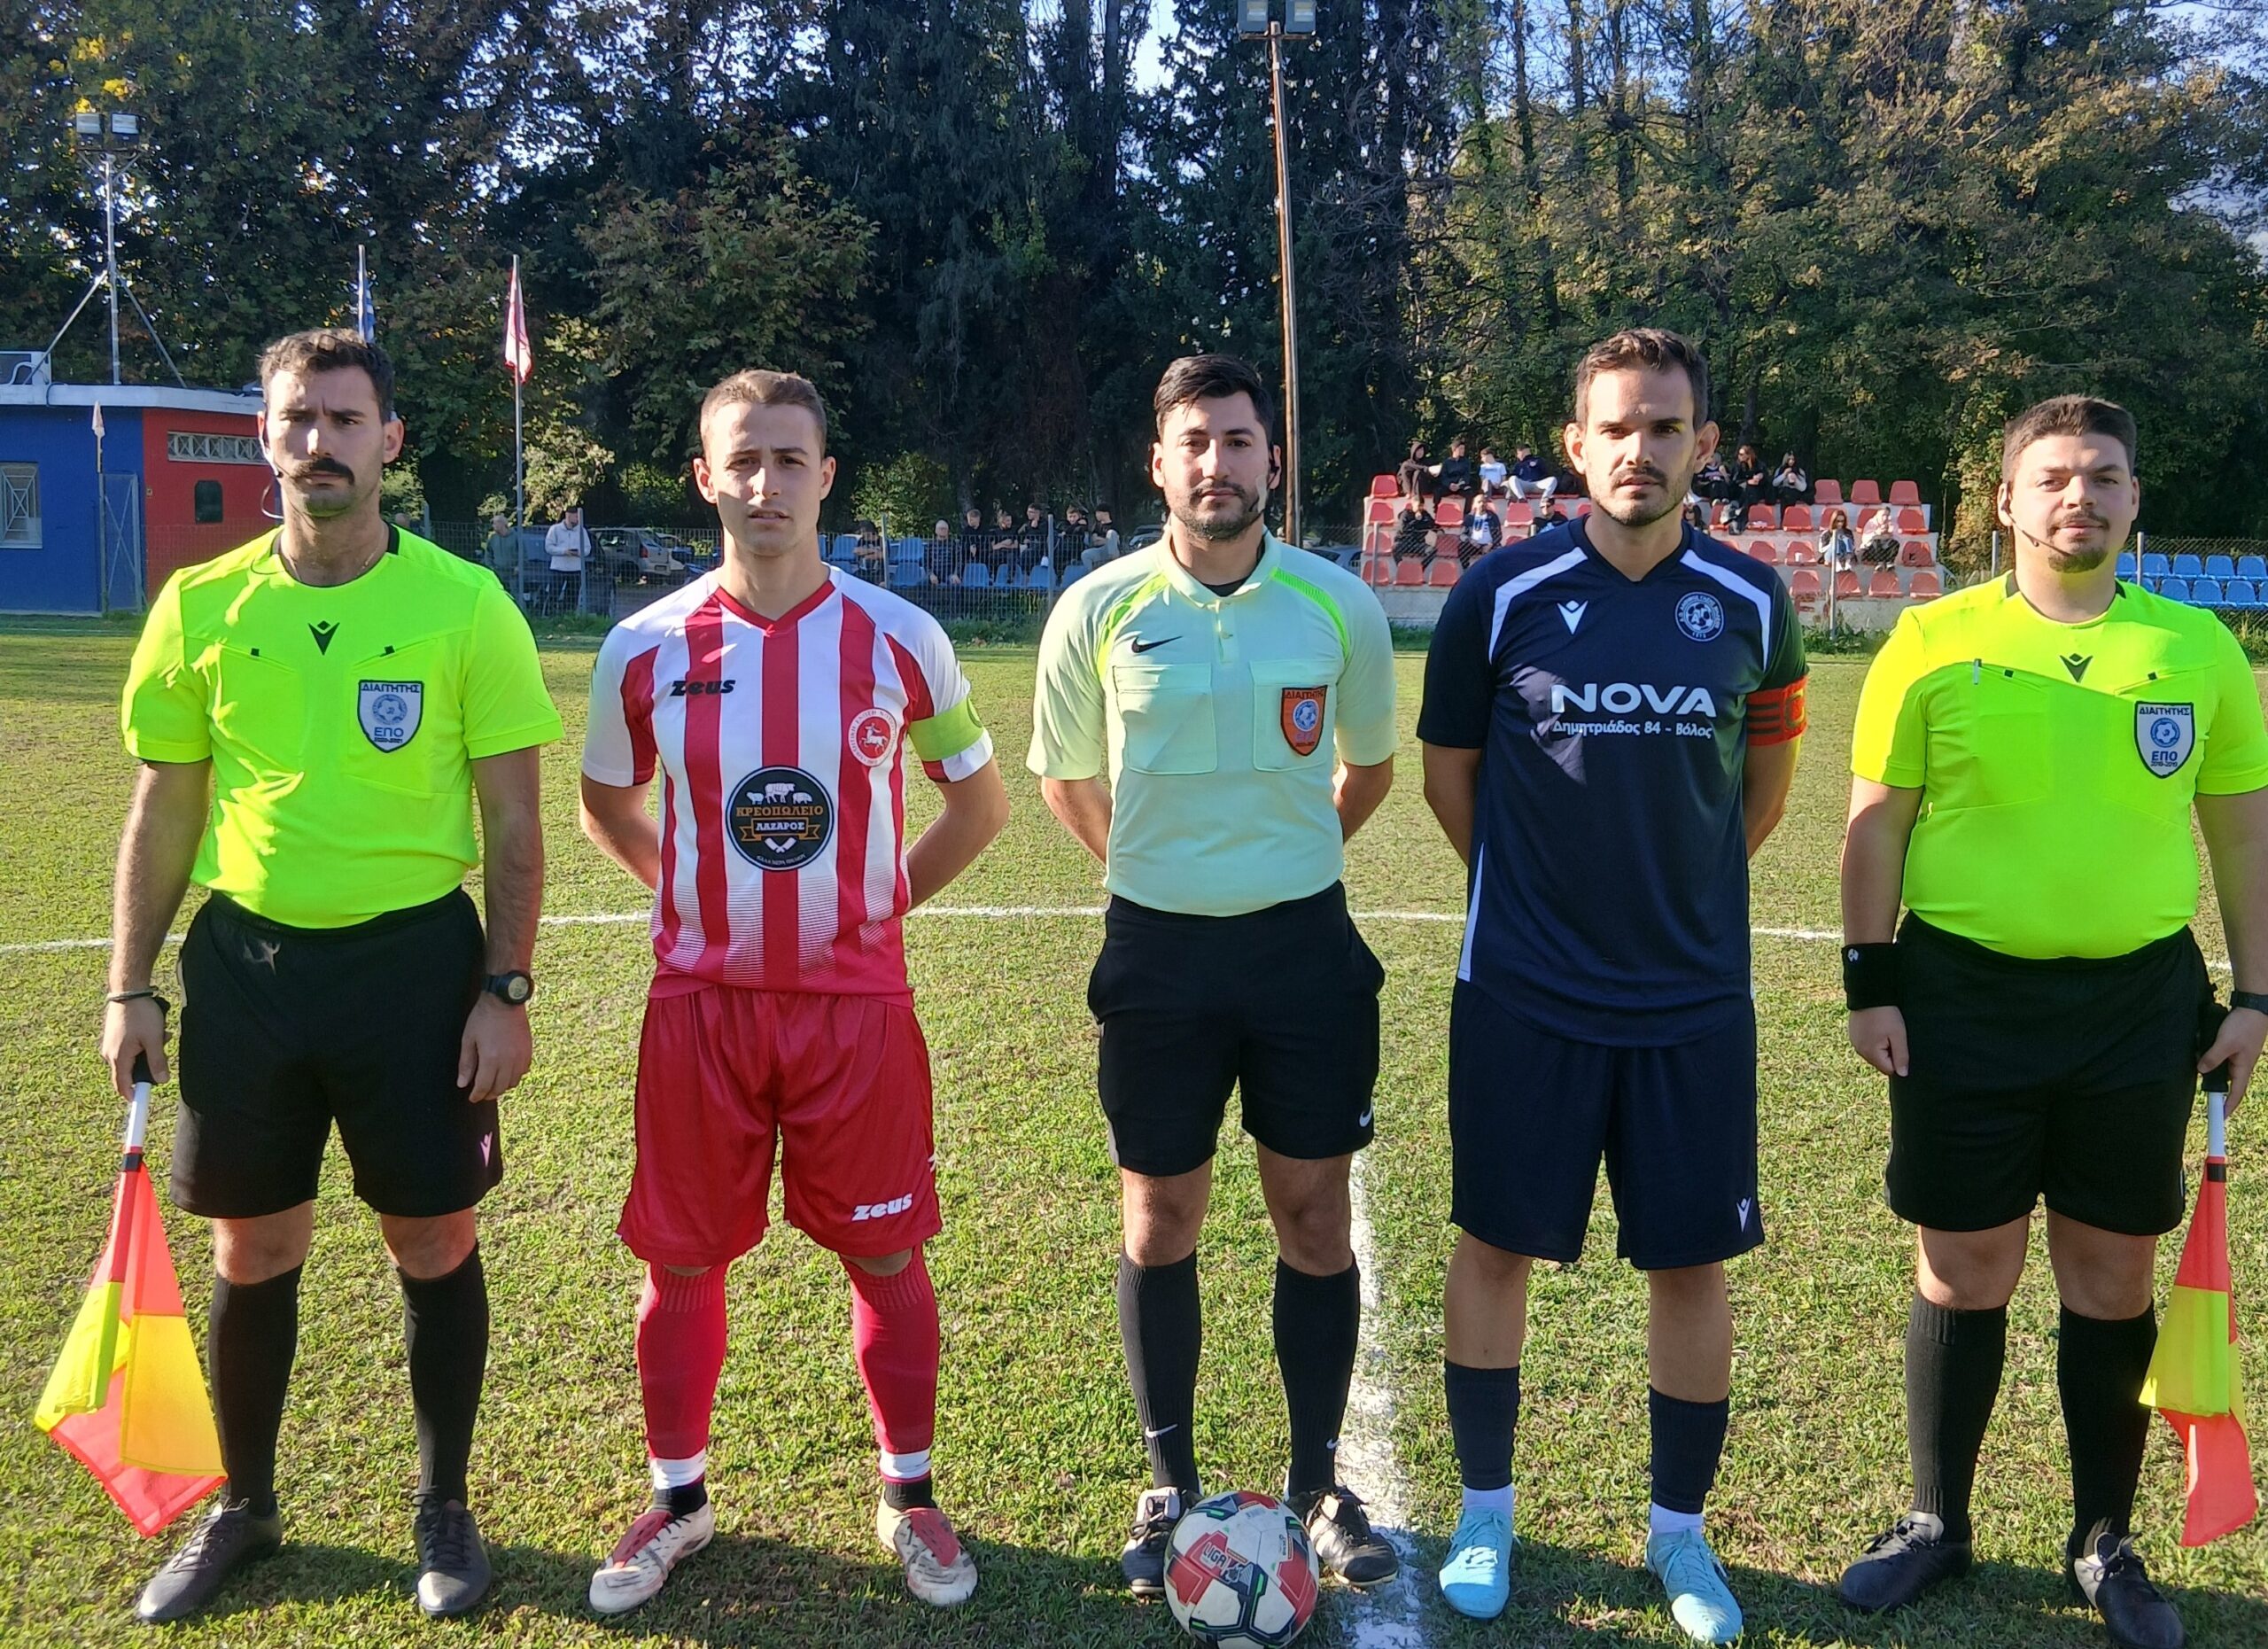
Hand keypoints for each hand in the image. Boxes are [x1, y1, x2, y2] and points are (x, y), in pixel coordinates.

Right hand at [101, 995, 168, 1098]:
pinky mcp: (114, 1036)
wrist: (128, 990)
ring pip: (132, 1058)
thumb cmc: (140, 1014)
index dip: (132, 1095)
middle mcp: (109, 1054)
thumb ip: (157, 1061)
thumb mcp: (154, 1039)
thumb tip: (162, 1080)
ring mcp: (110, 1044)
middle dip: (148, 1066)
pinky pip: (130, 1048)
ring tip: (160, 1035)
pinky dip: (143, 1043)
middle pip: (129, 1072)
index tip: (140, 1102)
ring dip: (148, 1051)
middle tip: (162, 1049)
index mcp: (118, 1058)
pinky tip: (153, 1030)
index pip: (122, 1085)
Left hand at [458, 994, 530, 1102]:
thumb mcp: (468, 1039)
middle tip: (482, 1094)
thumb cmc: (483, 1018)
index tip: (472, 1098)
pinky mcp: (528, 1051)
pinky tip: (507, 1072)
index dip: (477, 1095)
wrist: (505, 1001)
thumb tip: (463, 1083)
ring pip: (513, 1082)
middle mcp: (508, 1061)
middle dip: (489, 1094)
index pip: (484, 1086)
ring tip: (494, 1084)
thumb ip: (466, 1063)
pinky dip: (514, 1076)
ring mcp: (520, 1056)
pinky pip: (523, 1071)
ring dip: (502, 1086)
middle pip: (499, 1088)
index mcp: (491, 1059)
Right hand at [1848, 1006, 1908, 1076]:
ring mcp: (1855, 1042)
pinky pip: (1866, 1044)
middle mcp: (1860, 1050)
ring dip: (1880, 1046)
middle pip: (1880, 1062)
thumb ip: (1901, 1056)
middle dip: (1889, 1053)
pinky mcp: (1853, 1034)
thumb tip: (1902, 1074)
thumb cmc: (1886, 1014)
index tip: (1900, 1044)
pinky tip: (1876, 1026)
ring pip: (1873, 1053)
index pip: (1888, 1069)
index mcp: (1871, 1053)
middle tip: (1893, 1035)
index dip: (1898, 1060)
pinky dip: (1872, 1039)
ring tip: (1885, 1029)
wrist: (1869, 994)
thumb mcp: (1899, 1035)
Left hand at [2197, 1005, 2266, 1120]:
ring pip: (2219, 1066)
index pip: (2235, 1093)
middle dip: (2212, 1083)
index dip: (2228, 1106)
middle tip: (2201, 1086)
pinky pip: (2218, 1054)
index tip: (2220, 1117)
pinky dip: (2209, 1052)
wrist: (2253, 1006)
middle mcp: (2241, 1064)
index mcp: (2243, 1068)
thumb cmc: (2244, 1025)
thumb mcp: (2225, 1043)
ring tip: (2199, 1057)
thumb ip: (2212, 1057)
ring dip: (2208, 1063)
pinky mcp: (2233, 1045)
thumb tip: (2201, 1070)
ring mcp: (2238, 1055)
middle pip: (2225, 1081)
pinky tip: (2202, 1043)